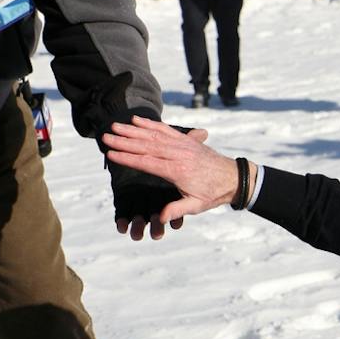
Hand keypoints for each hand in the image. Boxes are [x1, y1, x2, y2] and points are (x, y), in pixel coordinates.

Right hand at [103, 118, 237, 234]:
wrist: (234, 178)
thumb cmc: (213, 194)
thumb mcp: (196, 206)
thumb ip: (177, 210)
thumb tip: (160, 218)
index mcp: (178, 171)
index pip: (148, 162)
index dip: (128, 158)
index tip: (111, 154)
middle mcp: (179, 155)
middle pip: (147, 146)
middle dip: (124, 141)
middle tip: (105, 137)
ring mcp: (183, 145)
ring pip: (154, 135)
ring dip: (133, 130)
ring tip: (115, 126)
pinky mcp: (186, 141)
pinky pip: (166, 130)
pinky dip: (151, 124)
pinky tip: (137, 120)